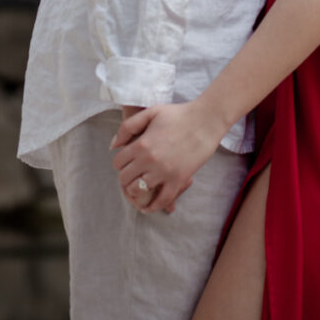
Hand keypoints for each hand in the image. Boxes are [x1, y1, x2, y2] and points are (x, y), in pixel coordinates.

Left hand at [110, 99, 224, 213]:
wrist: (206, 120)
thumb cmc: (179, 114)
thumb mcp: (151, 112)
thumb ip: (128, 127)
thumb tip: (113, 146)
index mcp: (141, 144)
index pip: (118, 162)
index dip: (120, 163)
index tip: (127, 162)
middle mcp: (149, 160)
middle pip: (125, 179)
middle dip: (125, 178)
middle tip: (132, 175)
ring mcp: (164, 172)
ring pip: (139, 191)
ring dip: (136, 191)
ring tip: (139, 189)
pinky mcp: (178, 180)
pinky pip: (162, 200)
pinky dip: (153, 207)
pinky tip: (148, 207)